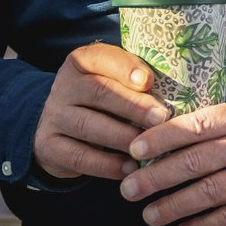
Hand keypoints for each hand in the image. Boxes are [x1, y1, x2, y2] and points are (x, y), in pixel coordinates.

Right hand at [30, 43, 173, 180]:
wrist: (60, 128)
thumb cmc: (104, 102)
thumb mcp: (115, 83)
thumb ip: (137, 81)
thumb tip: (176, 92)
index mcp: (82, 62)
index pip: (101, 57)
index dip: (125, 68)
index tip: (148, 81)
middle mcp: (64, 86)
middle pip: (99, 92)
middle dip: (133, 106)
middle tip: (161, 118)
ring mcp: (53, 116)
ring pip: (88, 126)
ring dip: (122, 137)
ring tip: (148, 146)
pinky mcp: (49, 146)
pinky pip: (80, 157)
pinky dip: (107, 165)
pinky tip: (130, 168)